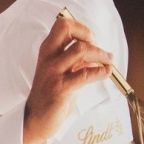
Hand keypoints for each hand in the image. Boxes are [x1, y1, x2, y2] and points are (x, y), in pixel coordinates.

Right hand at [22, 16, 113, 143]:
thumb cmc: (49, 96)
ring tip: (109, 61)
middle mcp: (48, 58)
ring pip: (80, 50)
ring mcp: (53, 72)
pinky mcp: (61, 88)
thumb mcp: (61, 73)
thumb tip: (96, 55)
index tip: (91, 41)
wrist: (34, 119)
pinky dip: (101, 72)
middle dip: (88, 33)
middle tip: (98, 47)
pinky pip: (85, 74)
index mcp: (47, 51)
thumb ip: (76, 62)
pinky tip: (107, 72)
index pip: (63, 24)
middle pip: (67, 28)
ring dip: (100, 54)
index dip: (81, 29)